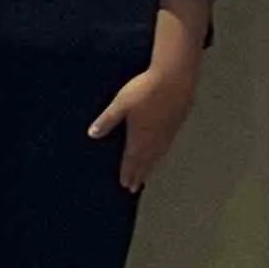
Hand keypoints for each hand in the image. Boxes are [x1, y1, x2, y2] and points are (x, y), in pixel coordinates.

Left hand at [87, 53, 202, 193]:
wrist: (175, 78)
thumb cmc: (146, 89)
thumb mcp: (121, 103)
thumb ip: (107, 119)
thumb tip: (92, 134)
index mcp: (139, 137)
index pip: (131, 160)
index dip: (128, 173)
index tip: (125, 185)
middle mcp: (154, 139)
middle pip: (145, 162)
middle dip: (138, 175)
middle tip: (134, 188)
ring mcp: (167, 133)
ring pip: (157, 156)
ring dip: (150, 168)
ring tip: (146, 177)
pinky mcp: (176, 125)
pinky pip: (166, 147)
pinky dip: (161, 156)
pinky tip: (161, 153)